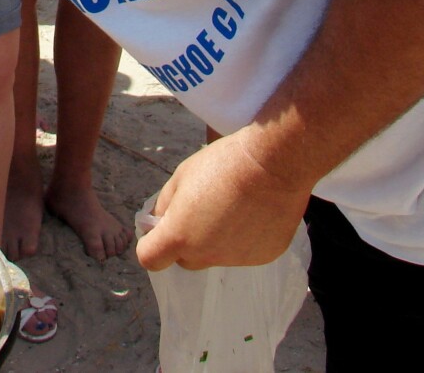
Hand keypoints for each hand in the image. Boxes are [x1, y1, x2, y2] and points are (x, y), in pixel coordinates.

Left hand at [135, 130, 310, 271]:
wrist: (274, 164)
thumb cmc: (222, 164)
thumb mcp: (182, 176)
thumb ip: (165, 205)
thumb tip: (158, 222)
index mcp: (180, 236)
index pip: (150, 258)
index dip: (151, 244)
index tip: (159, 229)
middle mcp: (206, 255)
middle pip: (185, 259)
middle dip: (185, 241)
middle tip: (198, 212)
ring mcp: (236, 260)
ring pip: (216, 255)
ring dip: (216, 239)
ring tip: (232, 205)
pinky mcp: (262, 257)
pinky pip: (244, 252)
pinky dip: (243, 239)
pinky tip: (253, 212)